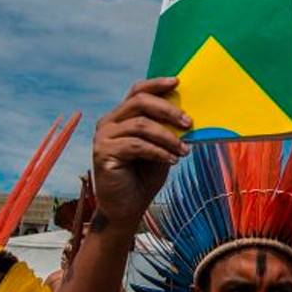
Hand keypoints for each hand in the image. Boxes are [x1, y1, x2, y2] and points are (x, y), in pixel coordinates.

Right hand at [92, 78, 190, 224]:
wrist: (127, 208)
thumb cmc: (144, 177)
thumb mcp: (160, 148)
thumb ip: (165, 130)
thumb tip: (188, 114)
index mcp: (121, 117)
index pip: (137, 92)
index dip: (157, 84)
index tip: (177, 82)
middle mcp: (109, 122)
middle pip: (139, 102)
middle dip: (168, 110)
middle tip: (189, 123)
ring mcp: (103, 137)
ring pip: (140, 125)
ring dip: (167, 137)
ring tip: (184, 151)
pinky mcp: (103, 153)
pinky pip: (136, 145)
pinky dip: (158, 151)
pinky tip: (172, 161)